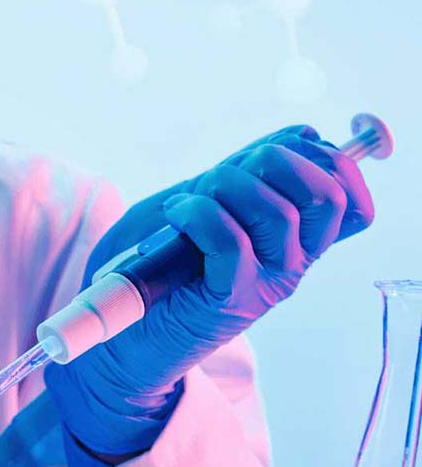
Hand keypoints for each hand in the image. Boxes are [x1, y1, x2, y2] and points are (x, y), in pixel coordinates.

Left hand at [44, 125, 374, 464]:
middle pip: (326, 195)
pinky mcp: (228, 300)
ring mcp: (264, 284)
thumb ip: (248, 171)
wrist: (120, 331)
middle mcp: (291, 263)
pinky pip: (231, 242)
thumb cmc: (157, 261)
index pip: (348, 195)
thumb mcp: (207, 200)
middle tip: (224, 174)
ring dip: (226, 185)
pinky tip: (176, 216)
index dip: (325, 157)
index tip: (272, 149)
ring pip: (278, 213)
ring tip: (187, 201)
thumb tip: (299, 135)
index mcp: (295, 240)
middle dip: (275, 160)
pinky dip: (199, 214)